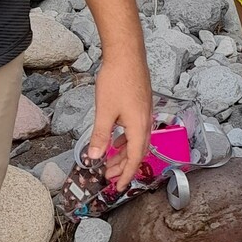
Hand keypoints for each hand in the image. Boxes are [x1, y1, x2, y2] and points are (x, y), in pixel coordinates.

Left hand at [88, 46, 152, 192]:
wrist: (127, 54)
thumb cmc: (118, 80)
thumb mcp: (104, 111)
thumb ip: (101, 136)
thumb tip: (95, 157)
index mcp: (139, 126)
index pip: (135, 158)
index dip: (126, 174)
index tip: (118, 187)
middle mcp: (146, 122)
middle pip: (137, 152)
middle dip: (123, 167)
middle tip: (108, 176)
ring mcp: (144, 113)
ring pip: (136, 141)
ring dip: (123, 153)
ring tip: (109, 161)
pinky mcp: (140, 106)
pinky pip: (135, 130)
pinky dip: (125, 140)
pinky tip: (115, 139)